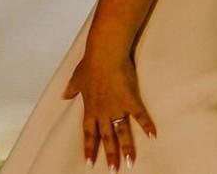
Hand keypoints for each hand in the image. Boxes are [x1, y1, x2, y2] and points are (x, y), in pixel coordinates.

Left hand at [64, 49, 156, 169]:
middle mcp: (102, 112)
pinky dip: (147, 126)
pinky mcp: (130, 100)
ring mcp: (117, 107)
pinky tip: (153, 136)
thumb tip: (63, 95)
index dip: (89, 148)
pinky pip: (140, 116)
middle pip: (106, 138)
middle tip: (113, 170)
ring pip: (122, 132)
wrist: (105, 54)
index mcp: (90, 108)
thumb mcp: (77, 77)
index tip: (89, 163)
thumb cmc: (90, 63)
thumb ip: (71, 88)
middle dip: (109, 155)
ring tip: (130, 163)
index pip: (89, 133)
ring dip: (126, 148)